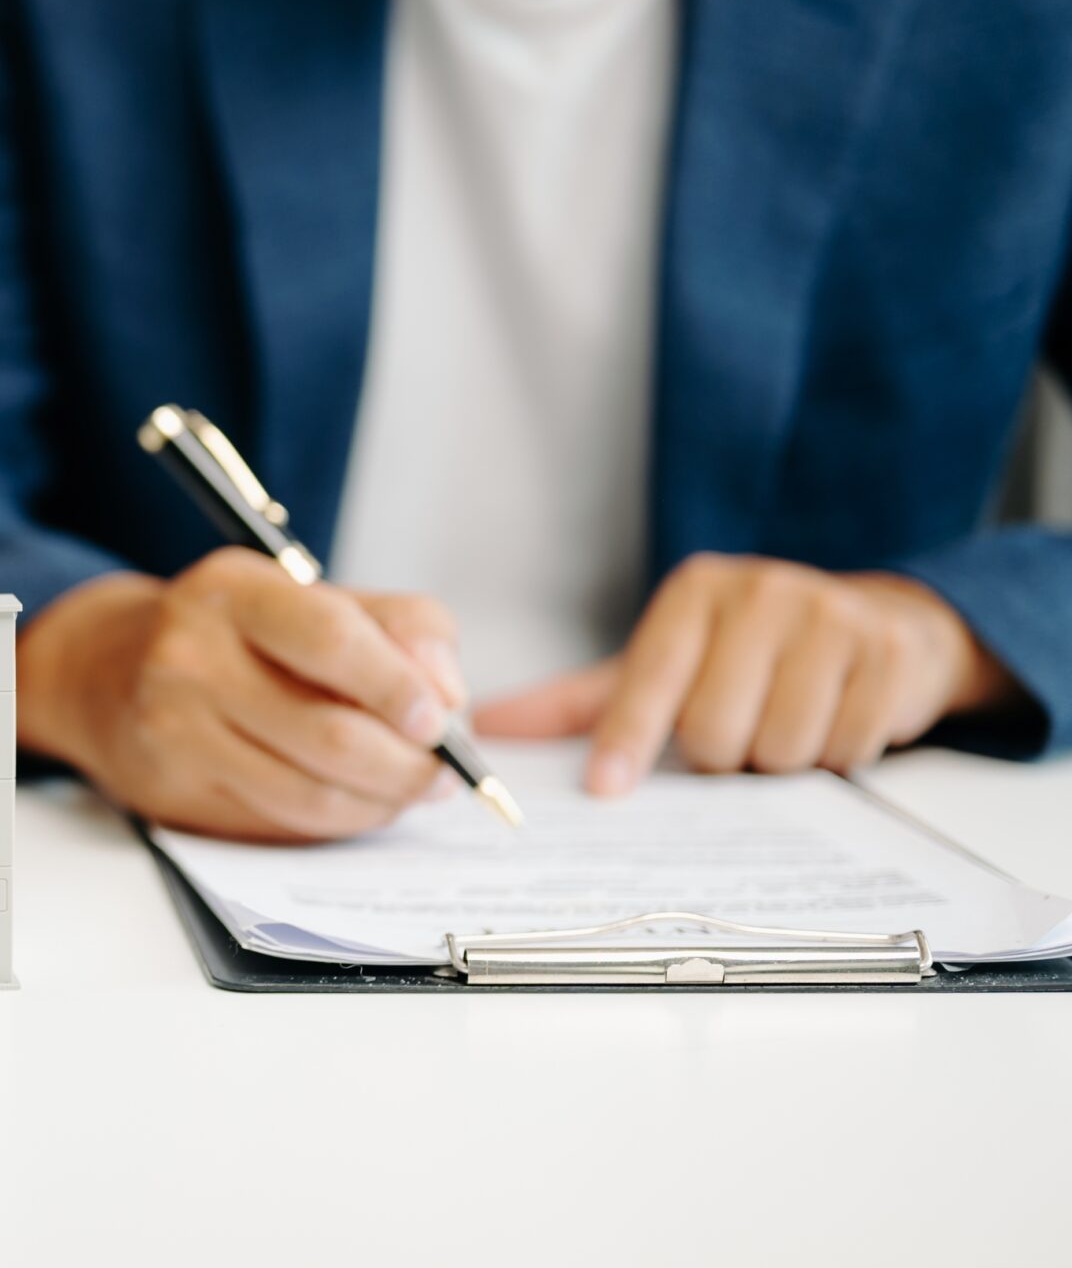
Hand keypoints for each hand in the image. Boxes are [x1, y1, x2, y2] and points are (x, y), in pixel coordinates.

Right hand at [18, 550, 468, 842]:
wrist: (101, 672)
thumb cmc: (226, 632)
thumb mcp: (302, 596)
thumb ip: (393, 625)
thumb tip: (448, 693)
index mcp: (233, 592)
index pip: (331, 640)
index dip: (400, 687)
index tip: (441, 718)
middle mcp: (191, 657)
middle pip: (329, 733)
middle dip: (407, 764)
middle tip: (444, 772)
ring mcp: (176, 729)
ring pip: (311, 791)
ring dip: (382, 802)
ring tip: (411, 790)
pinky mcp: (174, 789)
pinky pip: (282, 820)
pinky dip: (339, 819)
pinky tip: (359, 802)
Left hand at [476, 554, 1016, 791]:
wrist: (880, 621)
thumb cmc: (750, 652)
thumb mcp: (666, 664)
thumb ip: (579, 702)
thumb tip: (488, 725)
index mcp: (696, 592)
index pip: (650, 678)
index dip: (627, 740)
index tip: (606, 788)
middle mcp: (763, 592)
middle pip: (714, 729)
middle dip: (718, 756)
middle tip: (732, 737)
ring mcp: (833, 617)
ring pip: (781, 747)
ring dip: (777, 760)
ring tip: (784, 723)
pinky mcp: (890, 653)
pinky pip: (846, 749)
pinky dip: (835, 756)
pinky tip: (833, 719)